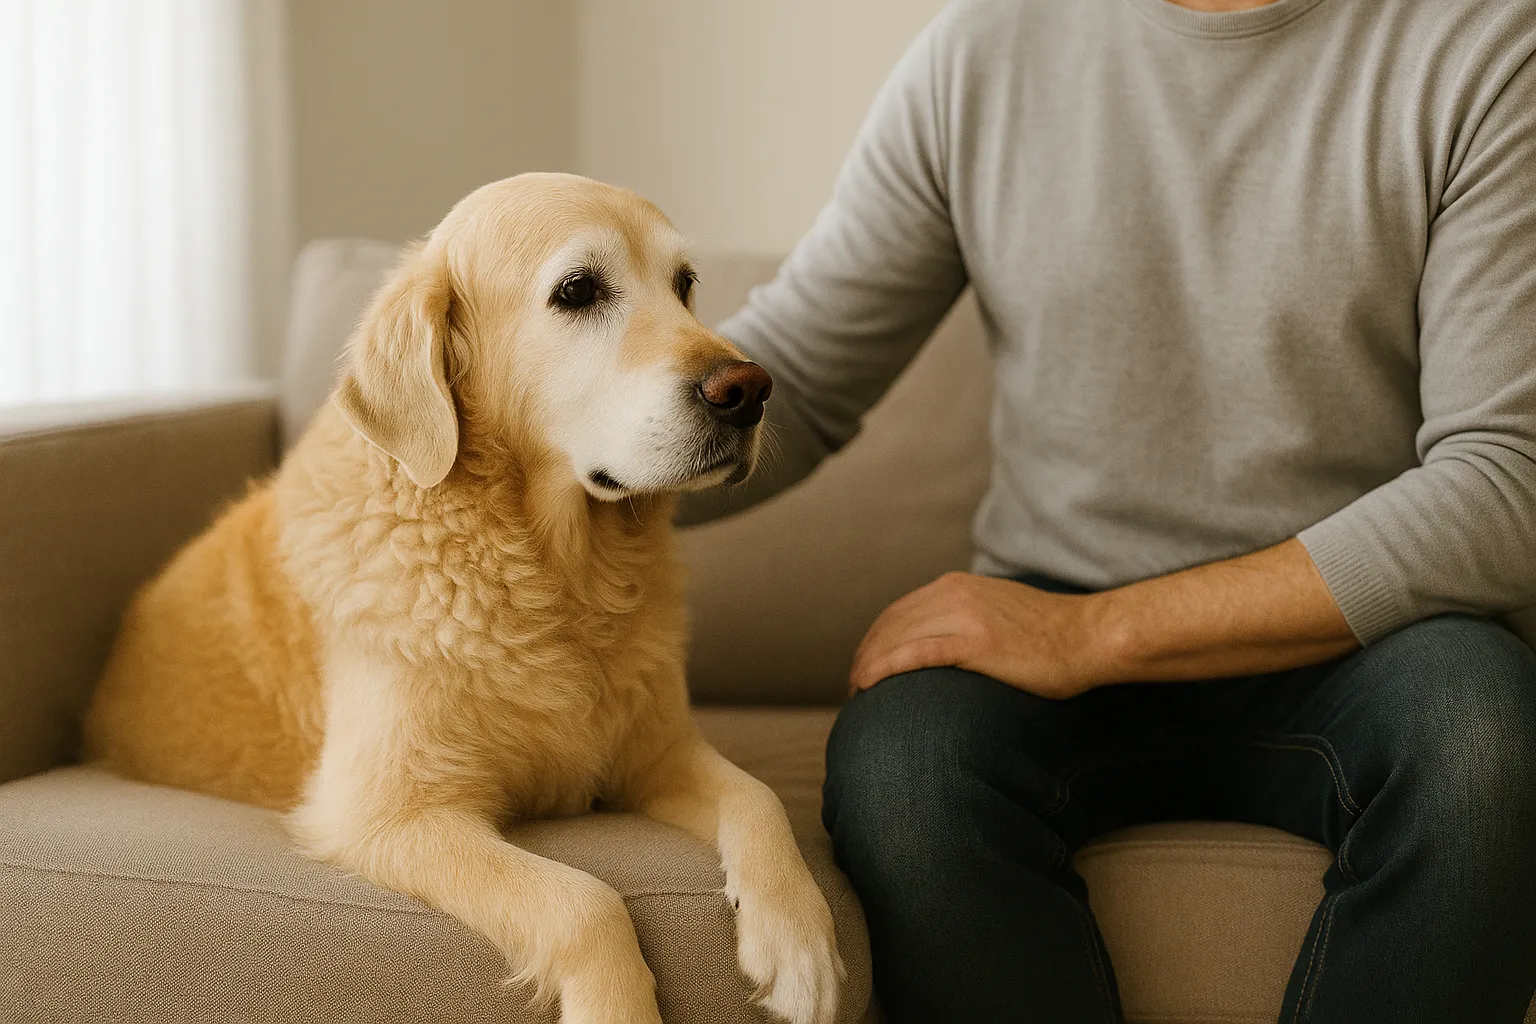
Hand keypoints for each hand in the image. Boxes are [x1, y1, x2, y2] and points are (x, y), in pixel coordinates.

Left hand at [849, 572, 1104, 698]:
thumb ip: (967, 617)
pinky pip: (916, 654)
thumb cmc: (1050, 633)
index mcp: (957, 586)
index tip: (864, 663)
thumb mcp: (998, 611)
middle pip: (890, 624)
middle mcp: (954, 594)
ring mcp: (964, 617)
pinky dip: (886, 668)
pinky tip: (868, 683)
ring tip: (856, 692)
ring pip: (897, 638)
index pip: (899, 611)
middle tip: (853, 685)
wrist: (1089, 636)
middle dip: (866, 654)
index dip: (875, 639)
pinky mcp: (976, 644)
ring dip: (868, 664)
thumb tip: (944, 640)